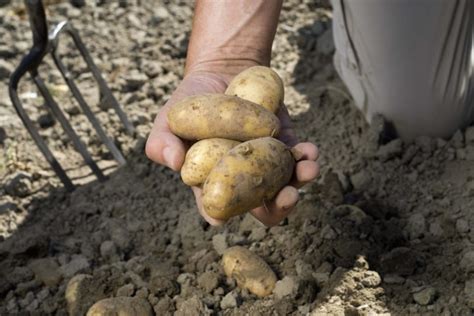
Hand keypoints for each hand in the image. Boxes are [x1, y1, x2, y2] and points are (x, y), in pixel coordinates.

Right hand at [146, 71, 318, 225]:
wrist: (221, 72)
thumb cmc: (191, 101)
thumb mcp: (168, 120)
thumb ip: (161, 143)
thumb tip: (175, 163)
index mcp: (213, 180)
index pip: (215, 205)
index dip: (219, 214)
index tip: (222, 218)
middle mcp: (243, 177)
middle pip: (262, 205)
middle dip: (278, 207)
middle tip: (286, 196)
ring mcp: (266, 161)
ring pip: (287, 183)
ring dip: (300, 182)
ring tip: (307, 168)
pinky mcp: (284, 143)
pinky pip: (299, 157)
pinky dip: (307, 156)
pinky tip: (309, 151)